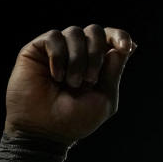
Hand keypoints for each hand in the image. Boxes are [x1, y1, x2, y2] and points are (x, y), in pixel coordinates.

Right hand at [3, 25, 135, 143]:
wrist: (45, 130)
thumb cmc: (75, 119)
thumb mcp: (105, 97)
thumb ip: (114, 71)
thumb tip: (124, 45)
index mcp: (98, 64)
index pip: (111, 38)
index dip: (120, 36)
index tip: (125, 47)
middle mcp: (79, 53)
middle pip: (94, 31)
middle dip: (96, 54)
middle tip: (90, 80)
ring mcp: (58, 50)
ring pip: (75, 32)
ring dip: (78, 59)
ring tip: (71, 83)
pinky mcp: (37, 50)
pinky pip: (54, 37)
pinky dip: (59, 56)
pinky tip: (56, 76)